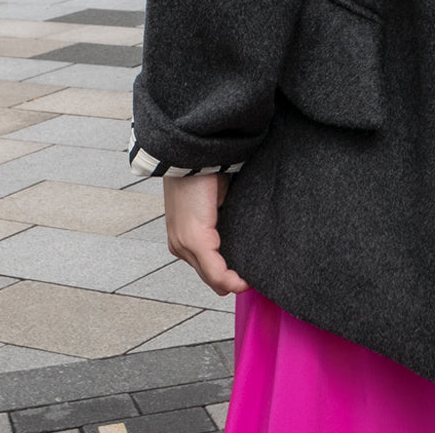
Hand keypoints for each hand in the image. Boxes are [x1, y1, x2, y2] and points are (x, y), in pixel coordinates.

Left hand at [163, 173, 249, 295]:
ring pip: (211, 276)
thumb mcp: (216, 202)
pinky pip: (215, 270)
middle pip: (208, 276)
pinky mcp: (195, 239)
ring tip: (253, 280)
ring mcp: (184, 244)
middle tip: (255, 280)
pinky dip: (231, 278)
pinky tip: (244, 281)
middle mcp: (180, 245)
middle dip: (231, 281)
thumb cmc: (205, 172)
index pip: (206, 266)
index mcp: (183, 236)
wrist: (192, 154)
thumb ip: (223, 223)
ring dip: (232, 281)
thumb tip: (242, 235)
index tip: (248, 274)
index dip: (227, 274)